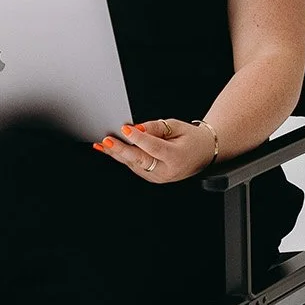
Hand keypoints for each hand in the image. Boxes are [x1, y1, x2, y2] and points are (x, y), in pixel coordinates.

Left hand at [92, 118, 214, 183]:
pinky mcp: (151, 178)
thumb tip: (137, 128)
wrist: (203, 154)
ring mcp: (158, 177)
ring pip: (133, 164)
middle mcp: (167, 171)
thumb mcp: (177, 127)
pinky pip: (134, 166)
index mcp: (176, 158)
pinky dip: (121, 157)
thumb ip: (157, 128)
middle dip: (121, 150)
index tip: (126, 129)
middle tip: (107, 141)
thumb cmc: (191, 139)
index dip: (138, 138)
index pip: (154, 148)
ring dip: (117, 154)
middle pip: (140, 160)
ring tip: (101, 144)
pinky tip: (109, 149)